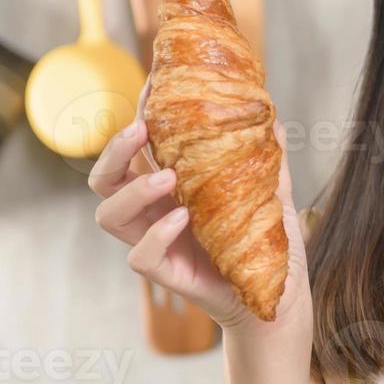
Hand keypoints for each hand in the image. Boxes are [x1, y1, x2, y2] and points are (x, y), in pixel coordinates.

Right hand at [88, 115, 309, 333]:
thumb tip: (273, 118)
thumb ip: (267, 161)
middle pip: (105, 179)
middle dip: (113, 151)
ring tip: (167, 178)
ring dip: (133, 190)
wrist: (278, 297)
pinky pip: (140, 256)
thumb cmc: (266, 245)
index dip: (137, 117)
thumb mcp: (270, 195)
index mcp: (171, 188)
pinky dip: (156, 234)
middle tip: (140, 130)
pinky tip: (181, 219)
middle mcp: (154, 212)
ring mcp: (156, 243)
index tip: (152, 86)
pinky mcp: (166, 274)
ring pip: (109, 215)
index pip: (139, 149)